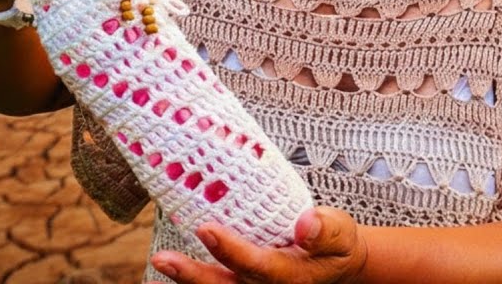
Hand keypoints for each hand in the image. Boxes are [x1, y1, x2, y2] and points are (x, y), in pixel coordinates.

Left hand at [149, 207, 367, 283]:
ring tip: (159, 264)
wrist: (336, 266)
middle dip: (193, 276)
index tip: (207, 229)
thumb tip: (305, 223)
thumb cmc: (335, 245)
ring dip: (186, 281)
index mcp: (291, 276)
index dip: (231, 251)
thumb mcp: (342, 234)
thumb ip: (326, 229)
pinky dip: (191, 283)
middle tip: (163, 258)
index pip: (258, 267)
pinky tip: (161, 275)